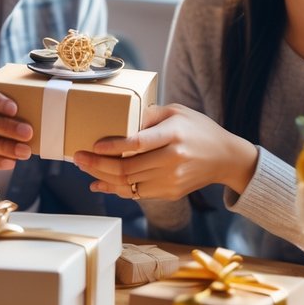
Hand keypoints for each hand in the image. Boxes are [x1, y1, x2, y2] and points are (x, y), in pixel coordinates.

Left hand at [72, 104, 258, 200]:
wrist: (226, 158)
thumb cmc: (198, 129)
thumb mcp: (178, 111)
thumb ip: (150, 114)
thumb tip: (120, 117)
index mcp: (174, 135)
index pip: (138, 143)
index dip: (113, 146)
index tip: (93, 145)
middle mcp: (173, 159)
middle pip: (128, 167)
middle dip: (98, 164)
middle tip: (78, 157)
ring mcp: (172, 180)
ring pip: (128, 183)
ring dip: (102, 177)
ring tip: (84, 168)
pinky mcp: (170, 193)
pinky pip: (136, 193)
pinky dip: (115, 189)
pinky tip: (100, 183)